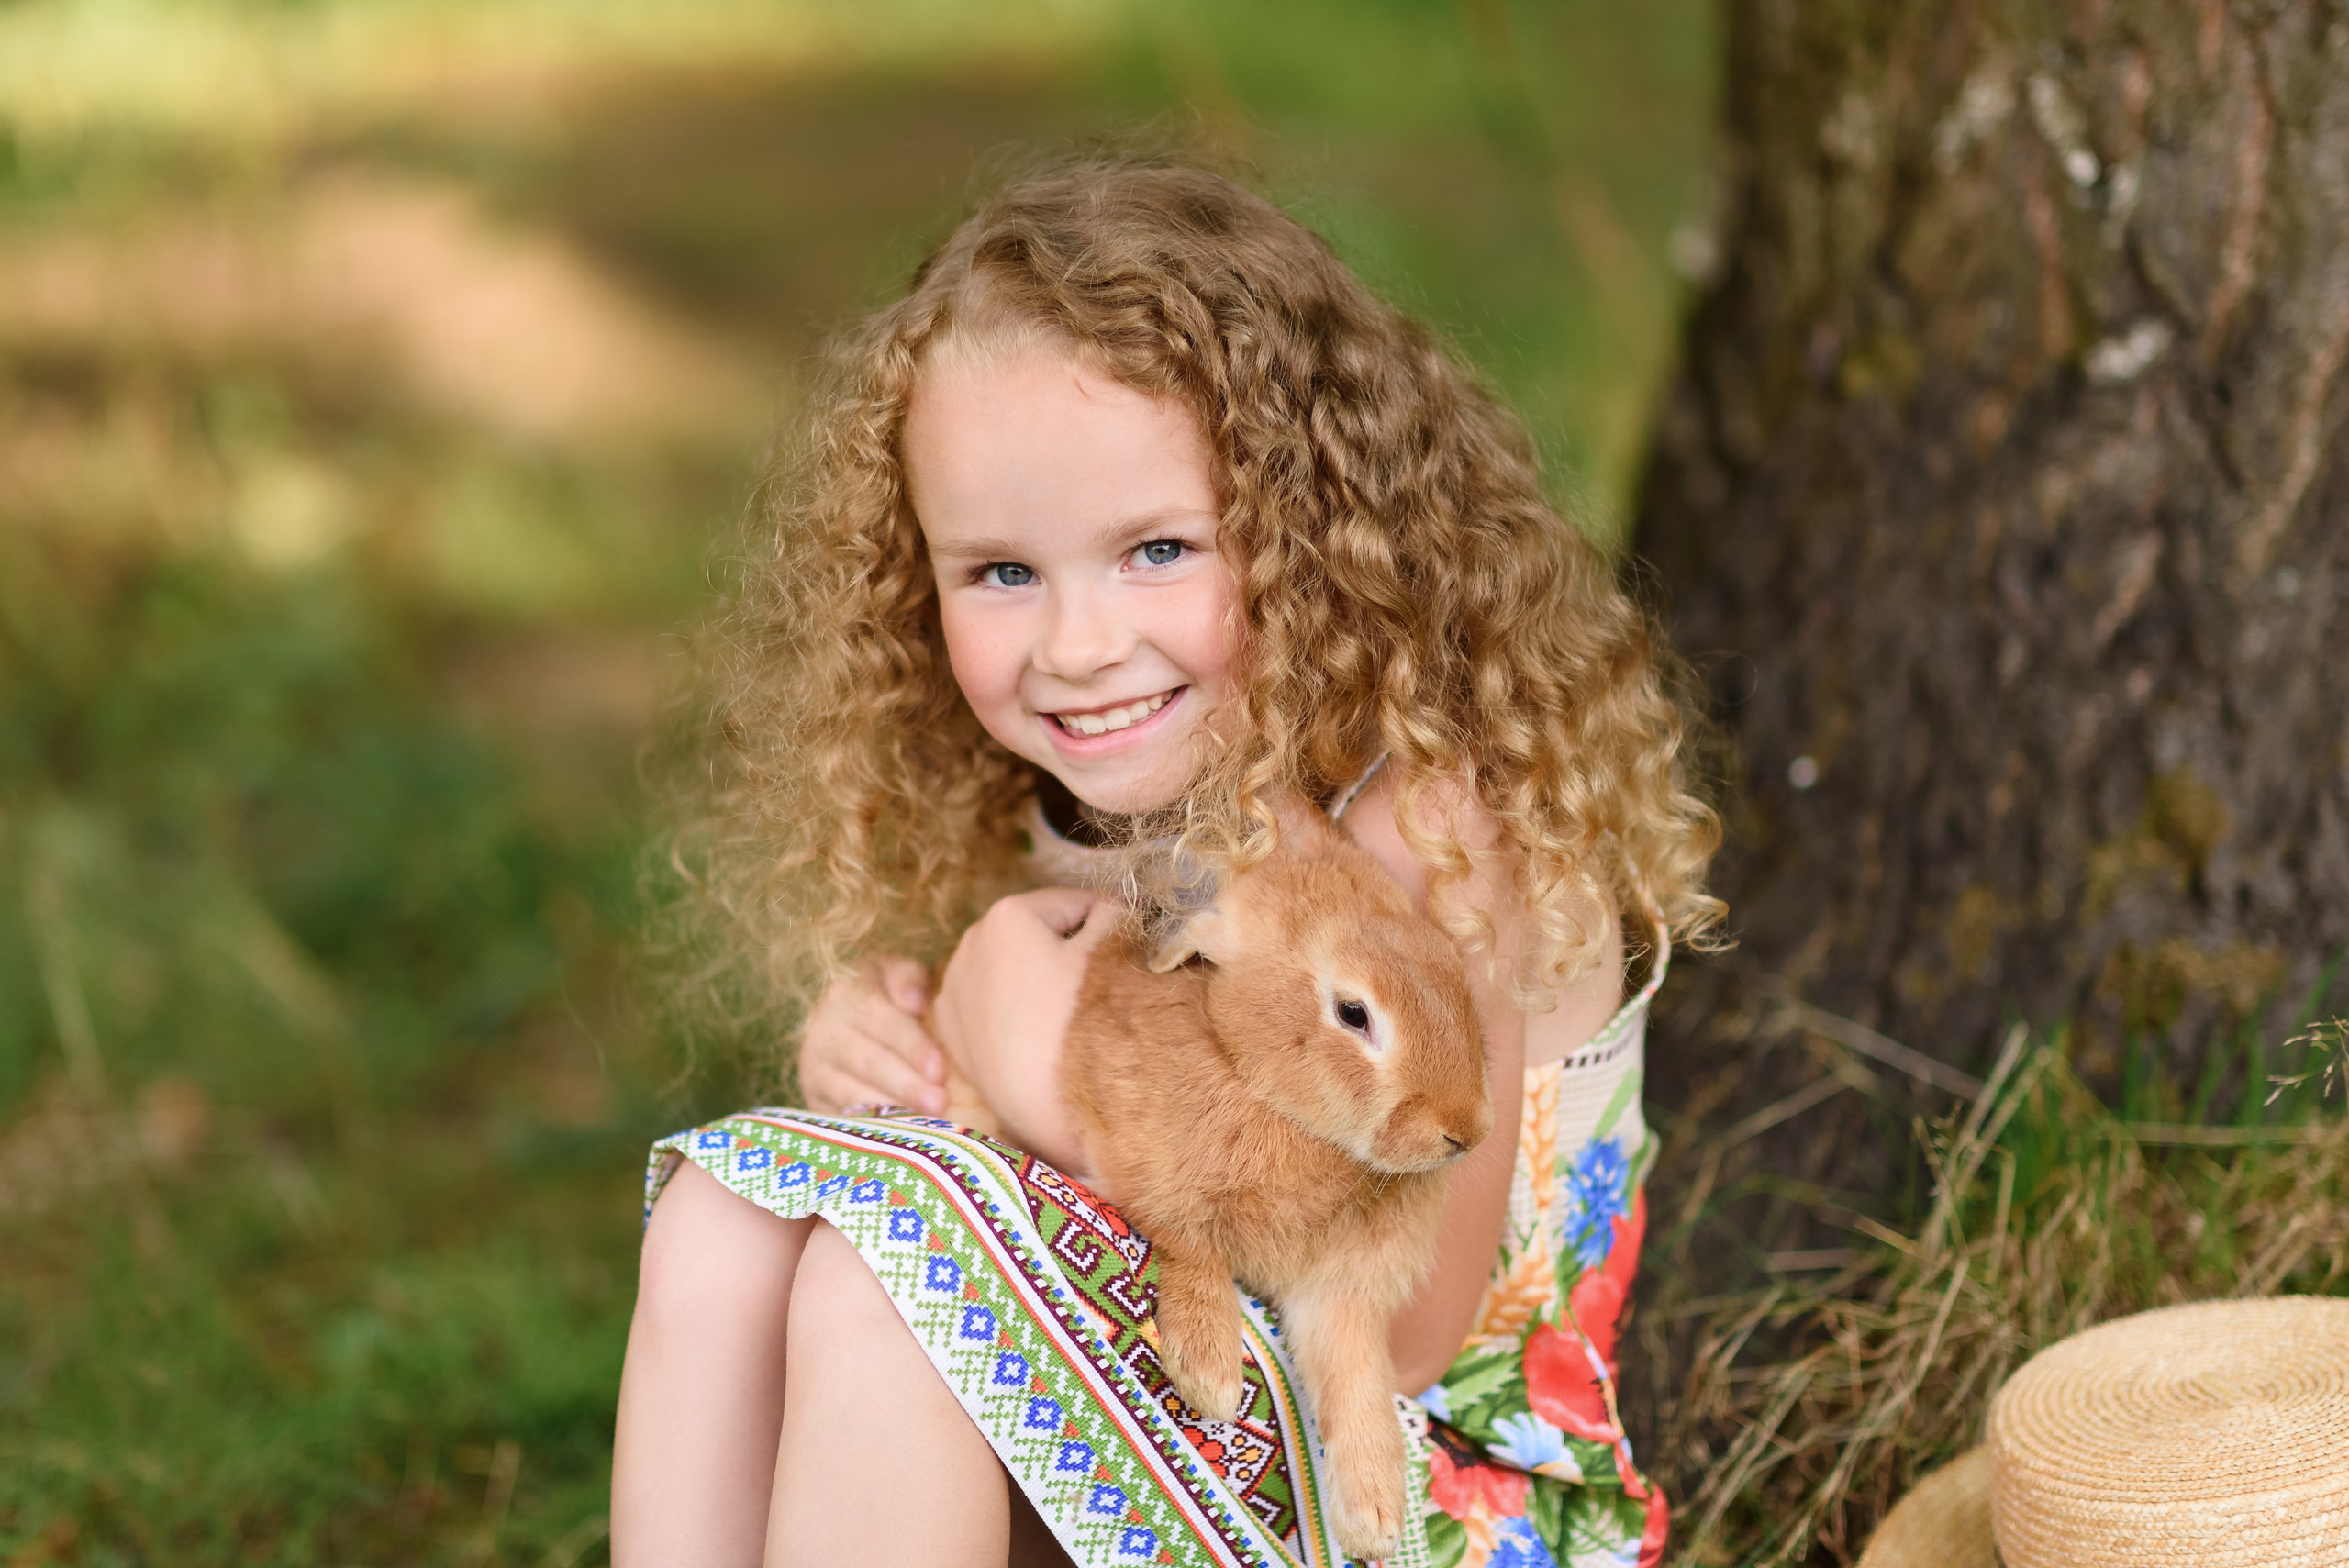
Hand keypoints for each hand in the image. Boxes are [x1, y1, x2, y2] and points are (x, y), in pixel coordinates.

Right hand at [798, 956, 944, 1114]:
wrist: (847, 1027)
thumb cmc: (891, 1000)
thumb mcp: (896, 976)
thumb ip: (908, 978)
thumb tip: (912, 1001)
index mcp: (846, 992)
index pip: (883, 1021)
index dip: (912, 1047)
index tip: (939, 1070)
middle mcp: (823, 1028)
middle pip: (868, 1061)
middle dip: (906, 1084)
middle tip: (939, 1103)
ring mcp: (814, 1067)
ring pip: (853, 1093)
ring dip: (891, 1111)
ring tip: (926, 1124)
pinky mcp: (814, 1099)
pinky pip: (843, 1118)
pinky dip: (872, 1129)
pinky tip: (900, 1138)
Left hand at [929, 887, 1111, 1178]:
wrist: (1049, 1111)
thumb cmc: (1085, 1026)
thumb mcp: (1112, 955)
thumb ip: (1116, 914)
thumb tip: (1116, 905)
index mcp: (1008, 916)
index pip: (1078, 904)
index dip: (1112, 924)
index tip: (1129, 952)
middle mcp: (969, 944)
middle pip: (1039, 933)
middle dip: (1069, 951)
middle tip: (1100, 989)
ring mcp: (954, 988)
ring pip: (1013, 967)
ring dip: (1040, 979)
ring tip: (1067, 1017)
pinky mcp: (950, 1030)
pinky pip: (990, 1003)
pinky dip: (1014, 1010)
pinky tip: (1037, 1036)